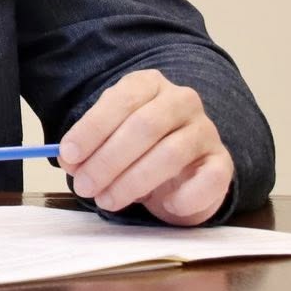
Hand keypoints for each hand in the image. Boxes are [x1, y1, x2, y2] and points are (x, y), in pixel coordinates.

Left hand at [57, 70, 232, 225]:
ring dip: (133, 182)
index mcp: (149, 84)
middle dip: (109, 160)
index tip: (69, 154)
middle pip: (144, 126)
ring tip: (106, 200)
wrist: (181, 169)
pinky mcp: (222, 163)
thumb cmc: (137, 149)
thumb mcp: (109, 139)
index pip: (121, 99)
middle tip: (85, 186)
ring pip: (171, 153)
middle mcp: (181, 100)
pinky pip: (209, 180)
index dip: (93, 128)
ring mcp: (205, 131)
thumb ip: (88, 147)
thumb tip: (69, 159)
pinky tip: (163, 205)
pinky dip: (184, 197)